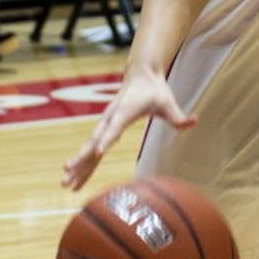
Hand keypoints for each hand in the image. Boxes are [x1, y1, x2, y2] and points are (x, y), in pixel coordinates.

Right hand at [62, 66, 195, 190]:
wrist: (140, 75)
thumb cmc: (155, 90)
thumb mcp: (168, 102)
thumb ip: (179, 116)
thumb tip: (194, 120)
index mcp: (123, 112)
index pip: (114, 128)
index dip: (107, 139)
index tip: (99, 151)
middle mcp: (110, 119)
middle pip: (93, 141)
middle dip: (81, 158)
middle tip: (67, 172)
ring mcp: (104, 125)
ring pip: (88, 148)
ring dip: (77, 165)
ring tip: (64, 183)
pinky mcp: (104, 130)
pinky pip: (91, 149)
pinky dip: (83, 164)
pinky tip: (74, 179)